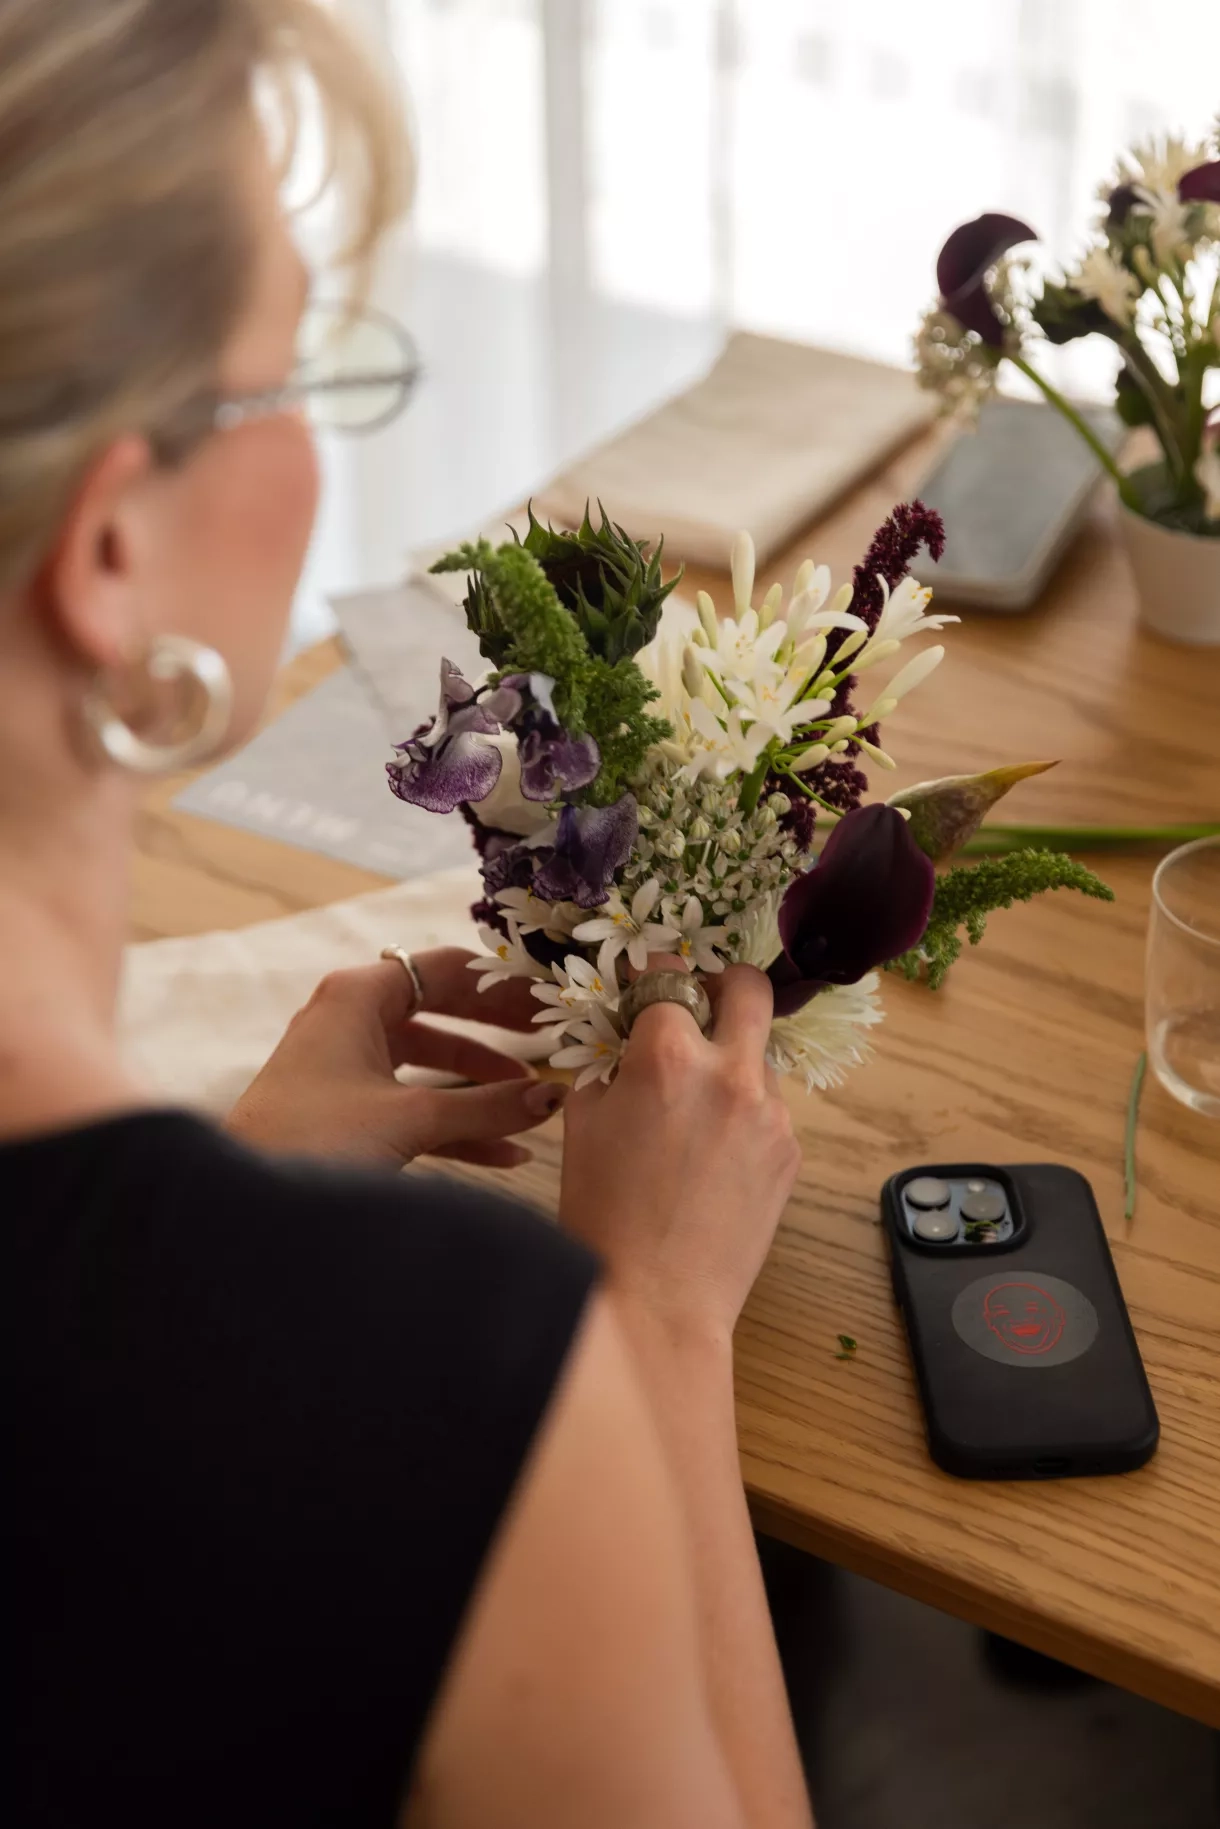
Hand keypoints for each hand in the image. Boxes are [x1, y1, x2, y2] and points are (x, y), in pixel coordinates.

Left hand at [228, 949, 565, 1169]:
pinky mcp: (344, 1111)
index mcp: (358, 996)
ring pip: (429, 1065)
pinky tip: (503, 1154)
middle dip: (498, 1035)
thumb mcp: (412, 1119)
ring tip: (533, 1108)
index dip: (501, 984)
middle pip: (442, 1011)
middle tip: (552, 1044)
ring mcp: (345, 1066)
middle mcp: (350, 1020)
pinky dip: (454, 1123)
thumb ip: (487, 1107)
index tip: (549, 1002)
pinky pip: (412, 1104)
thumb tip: (551, 1098)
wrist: (243, 1205)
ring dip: (480, 1088)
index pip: (446, 968)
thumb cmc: (315, 1141)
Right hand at [559, 963, 799, 1343]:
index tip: (647, 985)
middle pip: (748, 987)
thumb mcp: (584, 1122)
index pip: (669, 979)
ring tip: (696, 1113)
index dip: (653, 978)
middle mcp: (729, 1073)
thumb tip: (626, 1037)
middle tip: (702, 1005)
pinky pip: (769, 1110)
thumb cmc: (603, 1214)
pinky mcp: (791, 1152)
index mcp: (667, 1057)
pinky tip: (712, 1158)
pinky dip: (743, 1115)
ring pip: (759, 1055)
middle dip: (724, 984)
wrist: (657, 1299)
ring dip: (731, 1062)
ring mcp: (770, 1114)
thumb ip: (610, 1064)